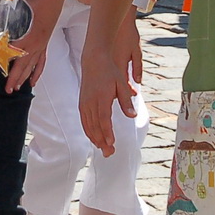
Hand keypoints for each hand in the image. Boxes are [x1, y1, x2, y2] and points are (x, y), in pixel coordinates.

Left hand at [4, 18, 51, 92]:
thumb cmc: (33, 4)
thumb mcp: (16, 14)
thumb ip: (8, 27)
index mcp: (25, 39)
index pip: (9, 55)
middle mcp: (34, 46)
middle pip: (22, 66)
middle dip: (13, 78)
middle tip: (7, 89)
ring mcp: (40, 47)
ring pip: (31, 66)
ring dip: (23, 78)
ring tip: (16, 87)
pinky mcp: (44, 45)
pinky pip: (40, 63)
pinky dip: (36, 72)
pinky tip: (33, 81)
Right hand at [79, 15, 143, 156]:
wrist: (94, 60)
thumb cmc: (109, 72)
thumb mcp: (121, 83)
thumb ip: (125, 101)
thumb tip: (132, 116)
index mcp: (102, 97)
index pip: (104, 119)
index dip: (107, 133)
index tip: (111, 144)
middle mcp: (91, 102)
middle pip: (95, 126)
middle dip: (101, 141)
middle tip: (110, 154)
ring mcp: (84, 103)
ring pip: (88, 125)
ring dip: (94, 139)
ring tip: (103, 149)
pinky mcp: (82, 103)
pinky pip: (84, 121)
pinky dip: (89, 131)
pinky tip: (94, 138)